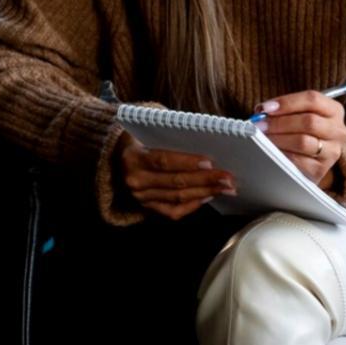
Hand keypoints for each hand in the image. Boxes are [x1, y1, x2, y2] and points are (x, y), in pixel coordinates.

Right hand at [117, 134, 236, 219]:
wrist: (117, 159)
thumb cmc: (141, 140)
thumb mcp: (149, 133)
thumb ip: (172, 137)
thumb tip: (208, 141)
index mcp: (133, 158)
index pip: (163, 160)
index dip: (187, 162)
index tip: (210, 163)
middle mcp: (135, 180)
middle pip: (175, 182)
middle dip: (205, 180)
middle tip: (228, 178)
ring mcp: (141, 197)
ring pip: (178, 197)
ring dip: (205, 192)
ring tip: (226, 187)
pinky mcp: (148, 208)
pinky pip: (173, 211)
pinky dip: (193, 205)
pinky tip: (209, 196)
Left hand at [254, 90, 345, 188]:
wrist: (307, 159)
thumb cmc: (299, 131)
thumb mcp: (298, 114)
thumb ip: (283, 110)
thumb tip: (261, 112)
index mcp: (334, 110)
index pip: (312, 100)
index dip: (287, 102)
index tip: (266, 108)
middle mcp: (338, 130)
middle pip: (309, 121)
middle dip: (280, 122)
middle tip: (260, 125)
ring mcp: (332, 151)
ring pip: (303, 141)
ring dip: (278, 138)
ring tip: (263, 138)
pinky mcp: (321, 169)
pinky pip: (298, 161)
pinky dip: (281, 154)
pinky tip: (271, 151)